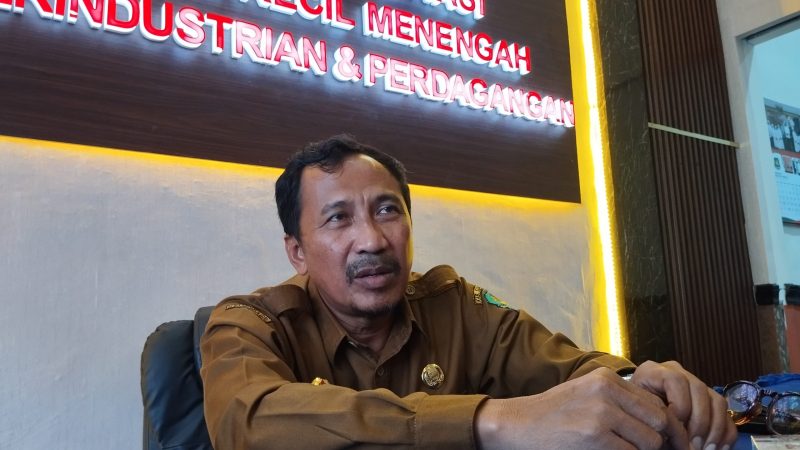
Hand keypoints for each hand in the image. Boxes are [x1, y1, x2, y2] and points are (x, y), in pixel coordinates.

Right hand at [475, 367, 688, 449]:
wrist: (519, 424)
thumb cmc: (553, 413)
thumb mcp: (587, 394)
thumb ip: (618, 401)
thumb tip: (658, 421)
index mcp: (606, 378)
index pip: (654, 401)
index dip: (661, 424)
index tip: (659, 439)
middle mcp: (607, 391)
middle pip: (659, 420)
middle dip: (659, 439)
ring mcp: (602, 414)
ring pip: (649, 440)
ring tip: (620, 449)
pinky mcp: (596, 437)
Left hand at [630, 361, 736, 449]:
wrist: (637, 413)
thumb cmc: (636, 413)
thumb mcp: (639, 413)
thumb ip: (656, 420)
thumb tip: (677, 438)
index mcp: (654, 372)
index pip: (675, 380)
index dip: (679, 406)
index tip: (673, 429)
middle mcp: (677, 373)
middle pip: (699, 389)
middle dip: (699, 422)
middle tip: (693, 446)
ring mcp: (696, 385)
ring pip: (717, 401)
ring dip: (715, 429)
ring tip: (705, 449)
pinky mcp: (709, 400)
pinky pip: (726, 414)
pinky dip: (725, 433)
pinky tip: (717, 448)